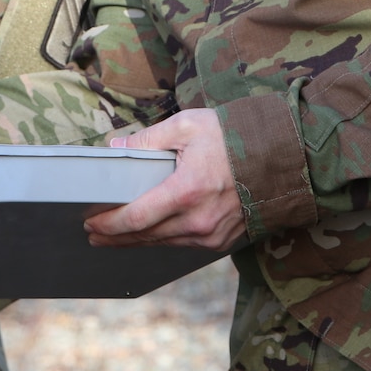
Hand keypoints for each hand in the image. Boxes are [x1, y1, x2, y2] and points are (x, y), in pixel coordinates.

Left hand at [83, 108, 246, 250]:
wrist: (281, 155)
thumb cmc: (233, 137)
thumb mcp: (187, 126)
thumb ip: (148, 139)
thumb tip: (116, 148)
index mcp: (187, 191)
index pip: (137, 217)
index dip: (109, 224)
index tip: (90, 222)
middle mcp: (199, 220)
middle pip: (145, 236)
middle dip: (115, 236)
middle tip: (92, 234)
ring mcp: (212, 235)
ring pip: (163, 244)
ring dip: (136, 241)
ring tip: (113, 236)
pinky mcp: (222, 241)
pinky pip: (183, 245)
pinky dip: (162, 240)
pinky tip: (149, 234)